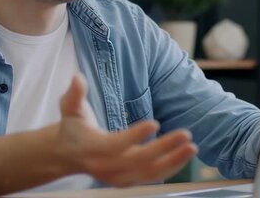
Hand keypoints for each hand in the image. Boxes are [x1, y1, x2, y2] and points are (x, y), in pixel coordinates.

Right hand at [58, 73, 197, 186]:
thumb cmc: (73, 126)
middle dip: (164, 148)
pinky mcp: (127, 182)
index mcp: (93, 148)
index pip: (116, 145)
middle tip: (186, 134)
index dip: (135, 136)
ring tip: (191, 147)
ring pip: (149, 173)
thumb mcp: (69, 108)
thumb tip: (77, 77)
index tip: (155, 123)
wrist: (68, 155)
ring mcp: (117, 177)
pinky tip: (184, 155)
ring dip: (173, 161)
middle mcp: (106, 167)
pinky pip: (152, 178)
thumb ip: (74, 94)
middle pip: (139, 160)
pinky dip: (170, 168)